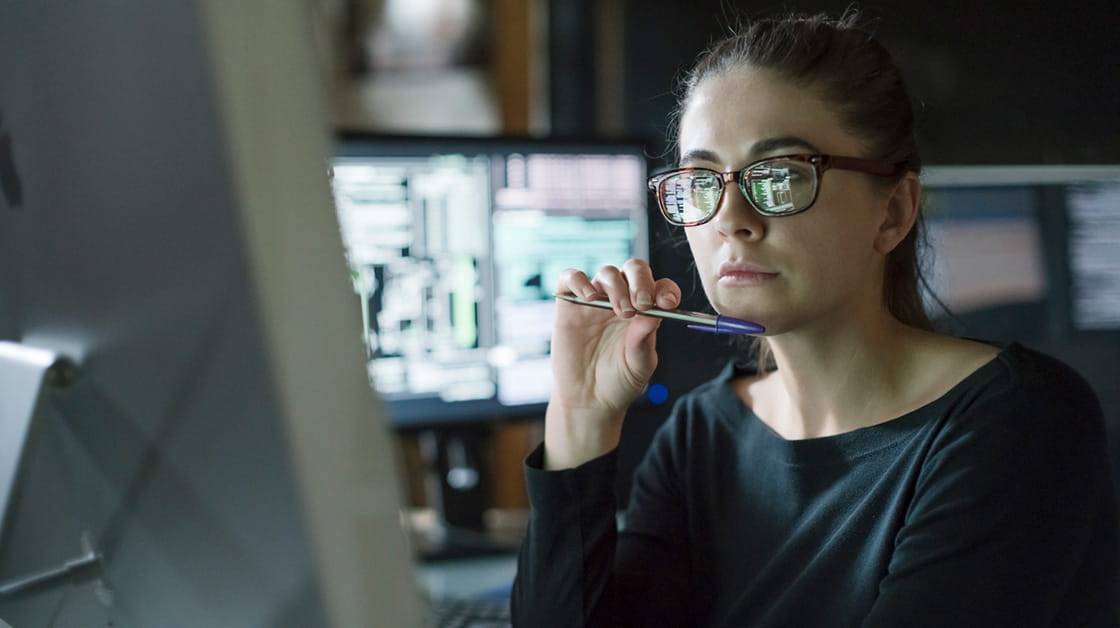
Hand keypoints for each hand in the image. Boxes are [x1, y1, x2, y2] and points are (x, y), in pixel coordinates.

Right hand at [544, 259, 680, 468]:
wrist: (588, 400)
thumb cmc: (618, 382)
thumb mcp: (639, 364)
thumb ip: (645, 339)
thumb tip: (655, 311)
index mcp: (645, 311)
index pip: (660, 287)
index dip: (665, 289)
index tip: (666, 304)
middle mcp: (622, 300)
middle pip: (634, 270)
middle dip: (641, 281)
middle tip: (641, 304)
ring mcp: (595, 301)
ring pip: (607, 272)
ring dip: (616, 286)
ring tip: (619, 312)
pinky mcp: (569, 305)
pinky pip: (570, 277)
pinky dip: (579, 280)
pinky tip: (589, 298)